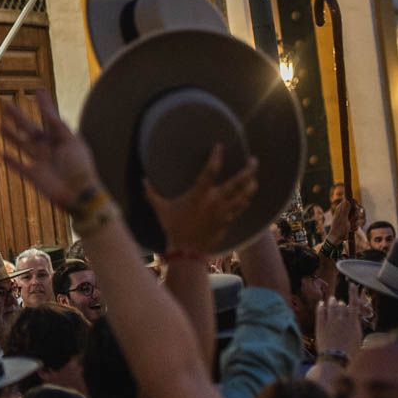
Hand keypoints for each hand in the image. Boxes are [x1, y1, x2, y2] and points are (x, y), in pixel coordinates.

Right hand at [0, 90, 98, 210]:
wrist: (79, 194)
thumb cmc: (80, 167)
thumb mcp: (72, 143)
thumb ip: (60, 128)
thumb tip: (50, 113)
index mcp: (60, 138)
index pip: (49, 117)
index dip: (44, 104)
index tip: (38, 90)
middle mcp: (48, 147)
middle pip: (29, 128)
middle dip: (17, 116)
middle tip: (5, 104)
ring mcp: (40, 161)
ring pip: (22, 144)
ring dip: (11, 135)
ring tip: (0, 125)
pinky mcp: (33, 176)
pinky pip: (19, 166)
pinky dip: (10, 161)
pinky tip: (2, 153)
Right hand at [143, 145, 258, 254]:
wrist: (186, 252)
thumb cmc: (173, 228)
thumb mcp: (161, 209)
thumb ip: (152, 193)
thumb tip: (142, 180)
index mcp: (198, 195)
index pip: (210, 171)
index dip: (216, 157)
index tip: (220, 146)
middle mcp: (214, 201)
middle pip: (237, 183)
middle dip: (248, 171)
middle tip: (254, 161)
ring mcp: (223, 212)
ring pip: (243, 196)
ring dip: (251, 186)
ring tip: (254, 179)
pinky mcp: (226, 222)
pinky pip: (240, 209)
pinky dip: (244, 201)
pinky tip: (247, 197)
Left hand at [315, 293, 363, 360]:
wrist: (336, 359)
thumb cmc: (350, 353)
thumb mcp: (358, 340)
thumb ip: (356, 328)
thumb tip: (354, 323)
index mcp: (353, 322)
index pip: (354, 303)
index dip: (353, 293)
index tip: (352, 285)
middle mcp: (342, 319)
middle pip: (342, 305)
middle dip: (341, 304)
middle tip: (339, 302)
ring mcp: (330, 321)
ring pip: (331, 307)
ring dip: (331, 302)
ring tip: (331, 300)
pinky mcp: (320, 325)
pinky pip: (320, 312)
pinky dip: (321, 307)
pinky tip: (321, 304)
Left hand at [326, 198, 363, 244]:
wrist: (338, 238)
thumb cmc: (338, 229)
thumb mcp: (342, 219)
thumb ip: (345, 210)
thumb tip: (347, 200)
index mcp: (341, 208)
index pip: (351, 201)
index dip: (355, 204)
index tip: (356, 209)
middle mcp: (346, 211)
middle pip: (358, 208)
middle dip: (356, 216)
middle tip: (351, 221)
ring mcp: (350, 216)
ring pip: (360, 216)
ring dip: (356, 223)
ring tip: (350, 227)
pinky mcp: (353, 222)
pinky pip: (360, 222)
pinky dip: (356, 226)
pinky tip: (351, 229)